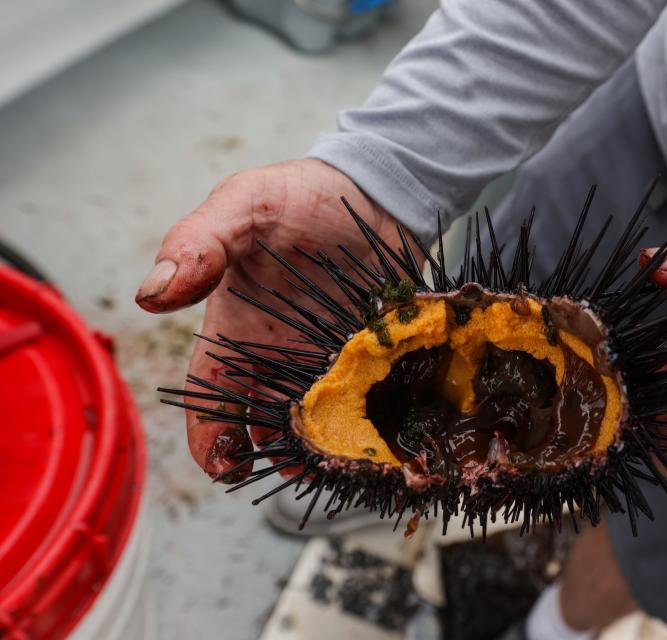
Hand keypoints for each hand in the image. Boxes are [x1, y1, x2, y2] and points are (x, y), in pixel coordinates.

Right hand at [136, 159, 407, 480]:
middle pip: (264, 422)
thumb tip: (152, 294)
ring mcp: (329, 358)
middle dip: (273, 456)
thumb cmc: (302, 195)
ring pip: (317, 421)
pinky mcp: (374, 356)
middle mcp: (280, 353)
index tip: (223, 466)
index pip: (212, 393)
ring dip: (322, 448)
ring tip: (337, 463)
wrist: (374, 189)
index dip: (210, 436)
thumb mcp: (244, 204)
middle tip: (294, 472)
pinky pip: (368, 401)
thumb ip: (201, 241)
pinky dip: (367, 423)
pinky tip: (377, 437)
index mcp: (238, 328)